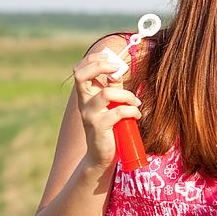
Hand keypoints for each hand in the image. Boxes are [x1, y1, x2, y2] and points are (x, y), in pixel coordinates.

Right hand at [72, 51, 141, 169]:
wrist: (102, 155)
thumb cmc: (109, 127)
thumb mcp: (111, 104)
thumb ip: (113, 88)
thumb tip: (118, 70)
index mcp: (86, 95)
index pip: (79, 70)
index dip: (93, 60)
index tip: (112, 60)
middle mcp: (83, 103)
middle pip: (81, 75)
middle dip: (100, 66)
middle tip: (119, 70)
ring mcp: (89, 114)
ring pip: (106, 93)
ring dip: (127, 95)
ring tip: (137, 103)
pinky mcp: (98, 127)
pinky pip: (118, 111)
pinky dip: (132, 110)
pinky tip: (137, 116)